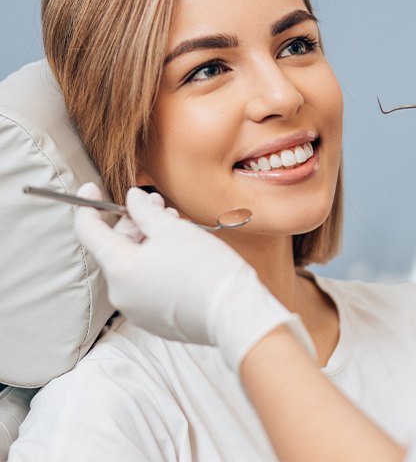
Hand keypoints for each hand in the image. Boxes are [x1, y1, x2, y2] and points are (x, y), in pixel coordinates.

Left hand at [74, 183, 314, 370]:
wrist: (235, 313)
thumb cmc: (205, 268)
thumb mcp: (172, 229)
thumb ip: (144, 211)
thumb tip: (132, 199)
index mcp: (120, 269)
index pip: (89, 233)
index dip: (88, 206)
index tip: (91, 188)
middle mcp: (121, 293)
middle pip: (115, 248)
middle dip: (133, 221)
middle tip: (155, 203)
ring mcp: (136, 310)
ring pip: (133, 265)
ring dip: (147, 241)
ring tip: (173, 224)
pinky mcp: (154, 319)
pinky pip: (145, 284)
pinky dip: (154, 264)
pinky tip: (176, 250)